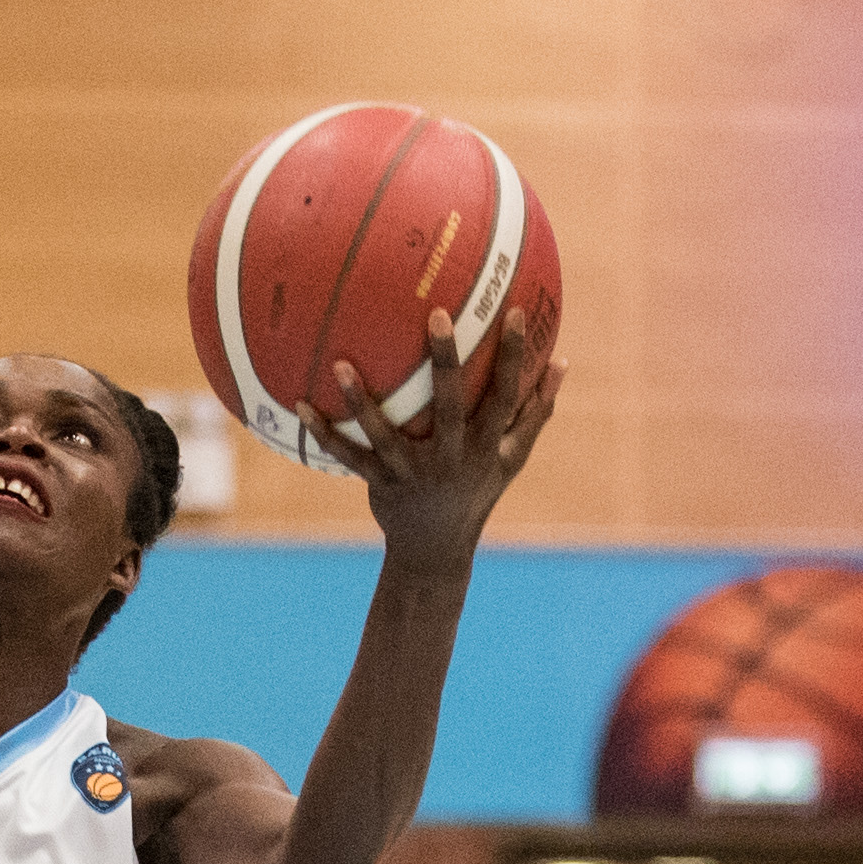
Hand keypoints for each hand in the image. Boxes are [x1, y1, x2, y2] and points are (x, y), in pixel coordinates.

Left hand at [317, 301, 565, 569]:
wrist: (437, 552)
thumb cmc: (476, 491)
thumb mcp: (512, 458)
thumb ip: (535, 412)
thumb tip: (562, 363)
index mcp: (486, 447)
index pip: (504, 395)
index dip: (512, 356)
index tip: (515, 311)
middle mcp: (451, 458)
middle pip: (449, 405)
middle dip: (445, 361)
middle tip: (436, 314)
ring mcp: (414, 473)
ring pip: (386, 434)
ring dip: (362, 400)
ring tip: (339, 363)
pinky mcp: (382, 485)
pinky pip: (350, 456)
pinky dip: (325, 433)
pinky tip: (299, 404)